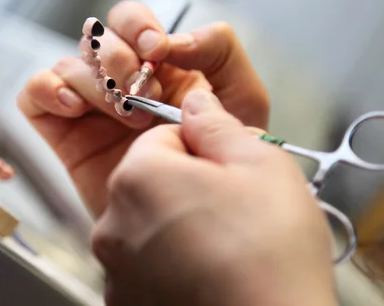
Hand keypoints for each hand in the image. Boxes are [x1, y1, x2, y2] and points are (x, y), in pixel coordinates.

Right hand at [17, 1, 268, 214]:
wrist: (194, 215)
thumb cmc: (221, 157)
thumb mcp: (240, 96)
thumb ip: (218, 52)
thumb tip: (175, 39)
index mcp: (155, 64)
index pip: (130, 20)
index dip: (137, 25)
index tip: (157, 50)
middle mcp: (118, 79)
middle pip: (95, 37)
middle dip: (118, 58)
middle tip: (144, 92)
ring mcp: (89, 106)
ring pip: (68, 64)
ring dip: (94, 83)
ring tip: (125, 116)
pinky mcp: (63, 133)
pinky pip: (33, 95)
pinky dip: (47, 90)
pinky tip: (75, 108)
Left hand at [91, 90, 335, 305]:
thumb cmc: (271, 253)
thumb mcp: (261, 163)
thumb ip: (217, 122)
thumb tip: (195, 99)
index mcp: (138, 177)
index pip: (160, 136)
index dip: (201, 149)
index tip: (228, 171)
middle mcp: (112, 222)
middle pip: (150, 180)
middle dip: (187, 186)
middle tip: (234, 210)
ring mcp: (116, 270)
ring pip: (148, 223)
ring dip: (179, 225)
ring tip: (226, 247)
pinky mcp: (125, 303)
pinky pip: (146, 265)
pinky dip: (171, 265)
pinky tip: (209, 275)